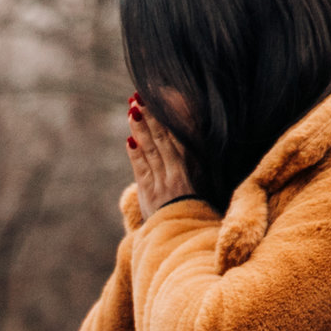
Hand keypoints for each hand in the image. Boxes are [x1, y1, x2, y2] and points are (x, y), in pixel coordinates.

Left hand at [127, 95, 192, 219]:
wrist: (188, 236)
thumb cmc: (193, 207)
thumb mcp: (200, 181)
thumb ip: (190, 157)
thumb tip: (176, 136)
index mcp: (197, 166)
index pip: (184, 134)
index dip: (176, 113)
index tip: (167, 94)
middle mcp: (182, 171)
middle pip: (165, 137)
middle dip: (153, 115)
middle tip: (142, 95)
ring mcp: (165, 182)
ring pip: (152, 149)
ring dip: (141, 128)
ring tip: (134, 108)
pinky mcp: (151, 194)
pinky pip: (142, 169)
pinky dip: (136, 154)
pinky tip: (130, 139)